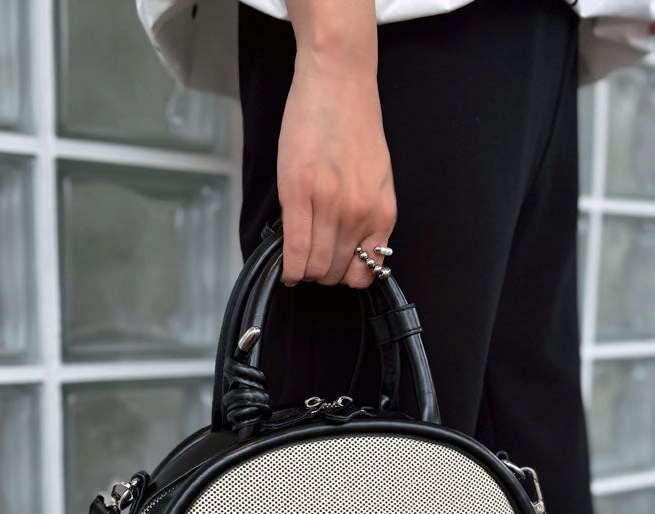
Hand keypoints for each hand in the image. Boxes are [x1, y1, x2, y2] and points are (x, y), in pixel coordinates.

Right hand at [277, 48, 396, 288]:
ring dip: (303, 271)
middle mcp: (359, 214)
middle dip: (320, 274)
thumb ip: (368, 217)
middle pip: (335, 273)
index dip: (345, 277)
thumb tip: (351, 251)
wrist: (339, 82)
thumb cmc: (355, 126)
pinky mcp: (299, 194)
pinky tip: (285, 269)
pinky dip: (288, 267)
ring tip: (296, 260)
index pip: (364, 272)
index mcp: (382, 213)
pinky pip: (294, 250)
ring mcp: (329, 206)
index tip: (333, 268)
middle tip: (310, 260)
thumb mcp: (377, 180)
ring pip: (314, 267)